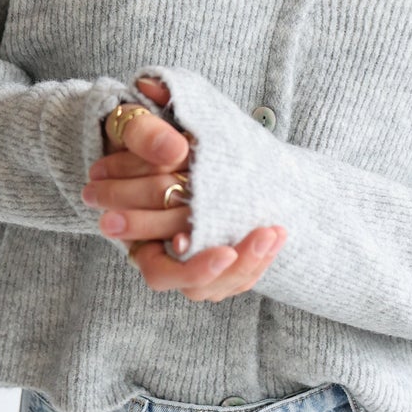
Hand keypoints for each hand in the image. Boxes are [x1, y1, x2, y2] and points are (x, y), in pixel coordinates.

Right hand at [85, 76, 287, 300]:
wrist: (159, 134)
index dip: (192, 268)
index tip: (225, 252)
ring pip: (221, 284)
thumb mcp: (133, 125)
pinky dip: (258, 256)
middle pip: (197, 286)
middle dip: (235, 266)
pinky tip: (278, 231)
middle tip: (264, 235)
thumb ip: (144, 133)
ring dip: (251, 262)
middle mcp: (163, 254)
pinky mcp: (213, 247)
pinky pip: (237, 270)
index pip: (160, 272)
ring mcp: (191, 255)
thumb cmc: (138, 132)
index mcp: (136, 236)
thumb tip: (174, 150)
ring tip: (274, 232)